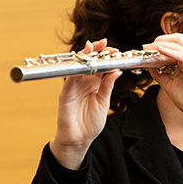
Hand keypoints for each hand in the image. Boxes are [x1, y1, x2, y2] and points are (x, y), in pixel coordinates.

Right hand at [50, 39, 121, 169]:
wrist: (79, 140)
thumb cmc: (91, 123)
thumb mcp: (104, 103)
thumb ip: (108, 86)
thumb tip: (117, 70)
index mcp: (95, 83)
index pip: (100, 65)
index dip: (106, 56)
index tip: (115, 50)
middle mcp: (84, 82)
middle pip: (89, 62)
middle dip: (95, 51)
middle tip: (104, 44)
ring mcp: (73, 86)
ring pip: (78, 66)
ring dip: (84, 56)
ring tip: (92, 48)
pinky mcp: (65, 93)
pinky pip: (69, 79)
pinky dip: (75, 70)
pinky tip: (81, 64)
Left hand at [146, 34, 182, 140]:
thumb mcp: (169, 86)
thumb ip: (160, 75)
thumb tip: (149, 67)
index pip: (173, 45)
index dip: (158, 44)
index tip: (145, 49)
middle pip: (176, 39)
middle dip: (160, 40)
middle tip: (146, 46)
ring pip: (178, 44)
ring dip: (162, 44)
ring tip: (150, 48)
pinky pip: (181, 55)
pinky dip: (169, 51)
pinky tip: (160, 50)